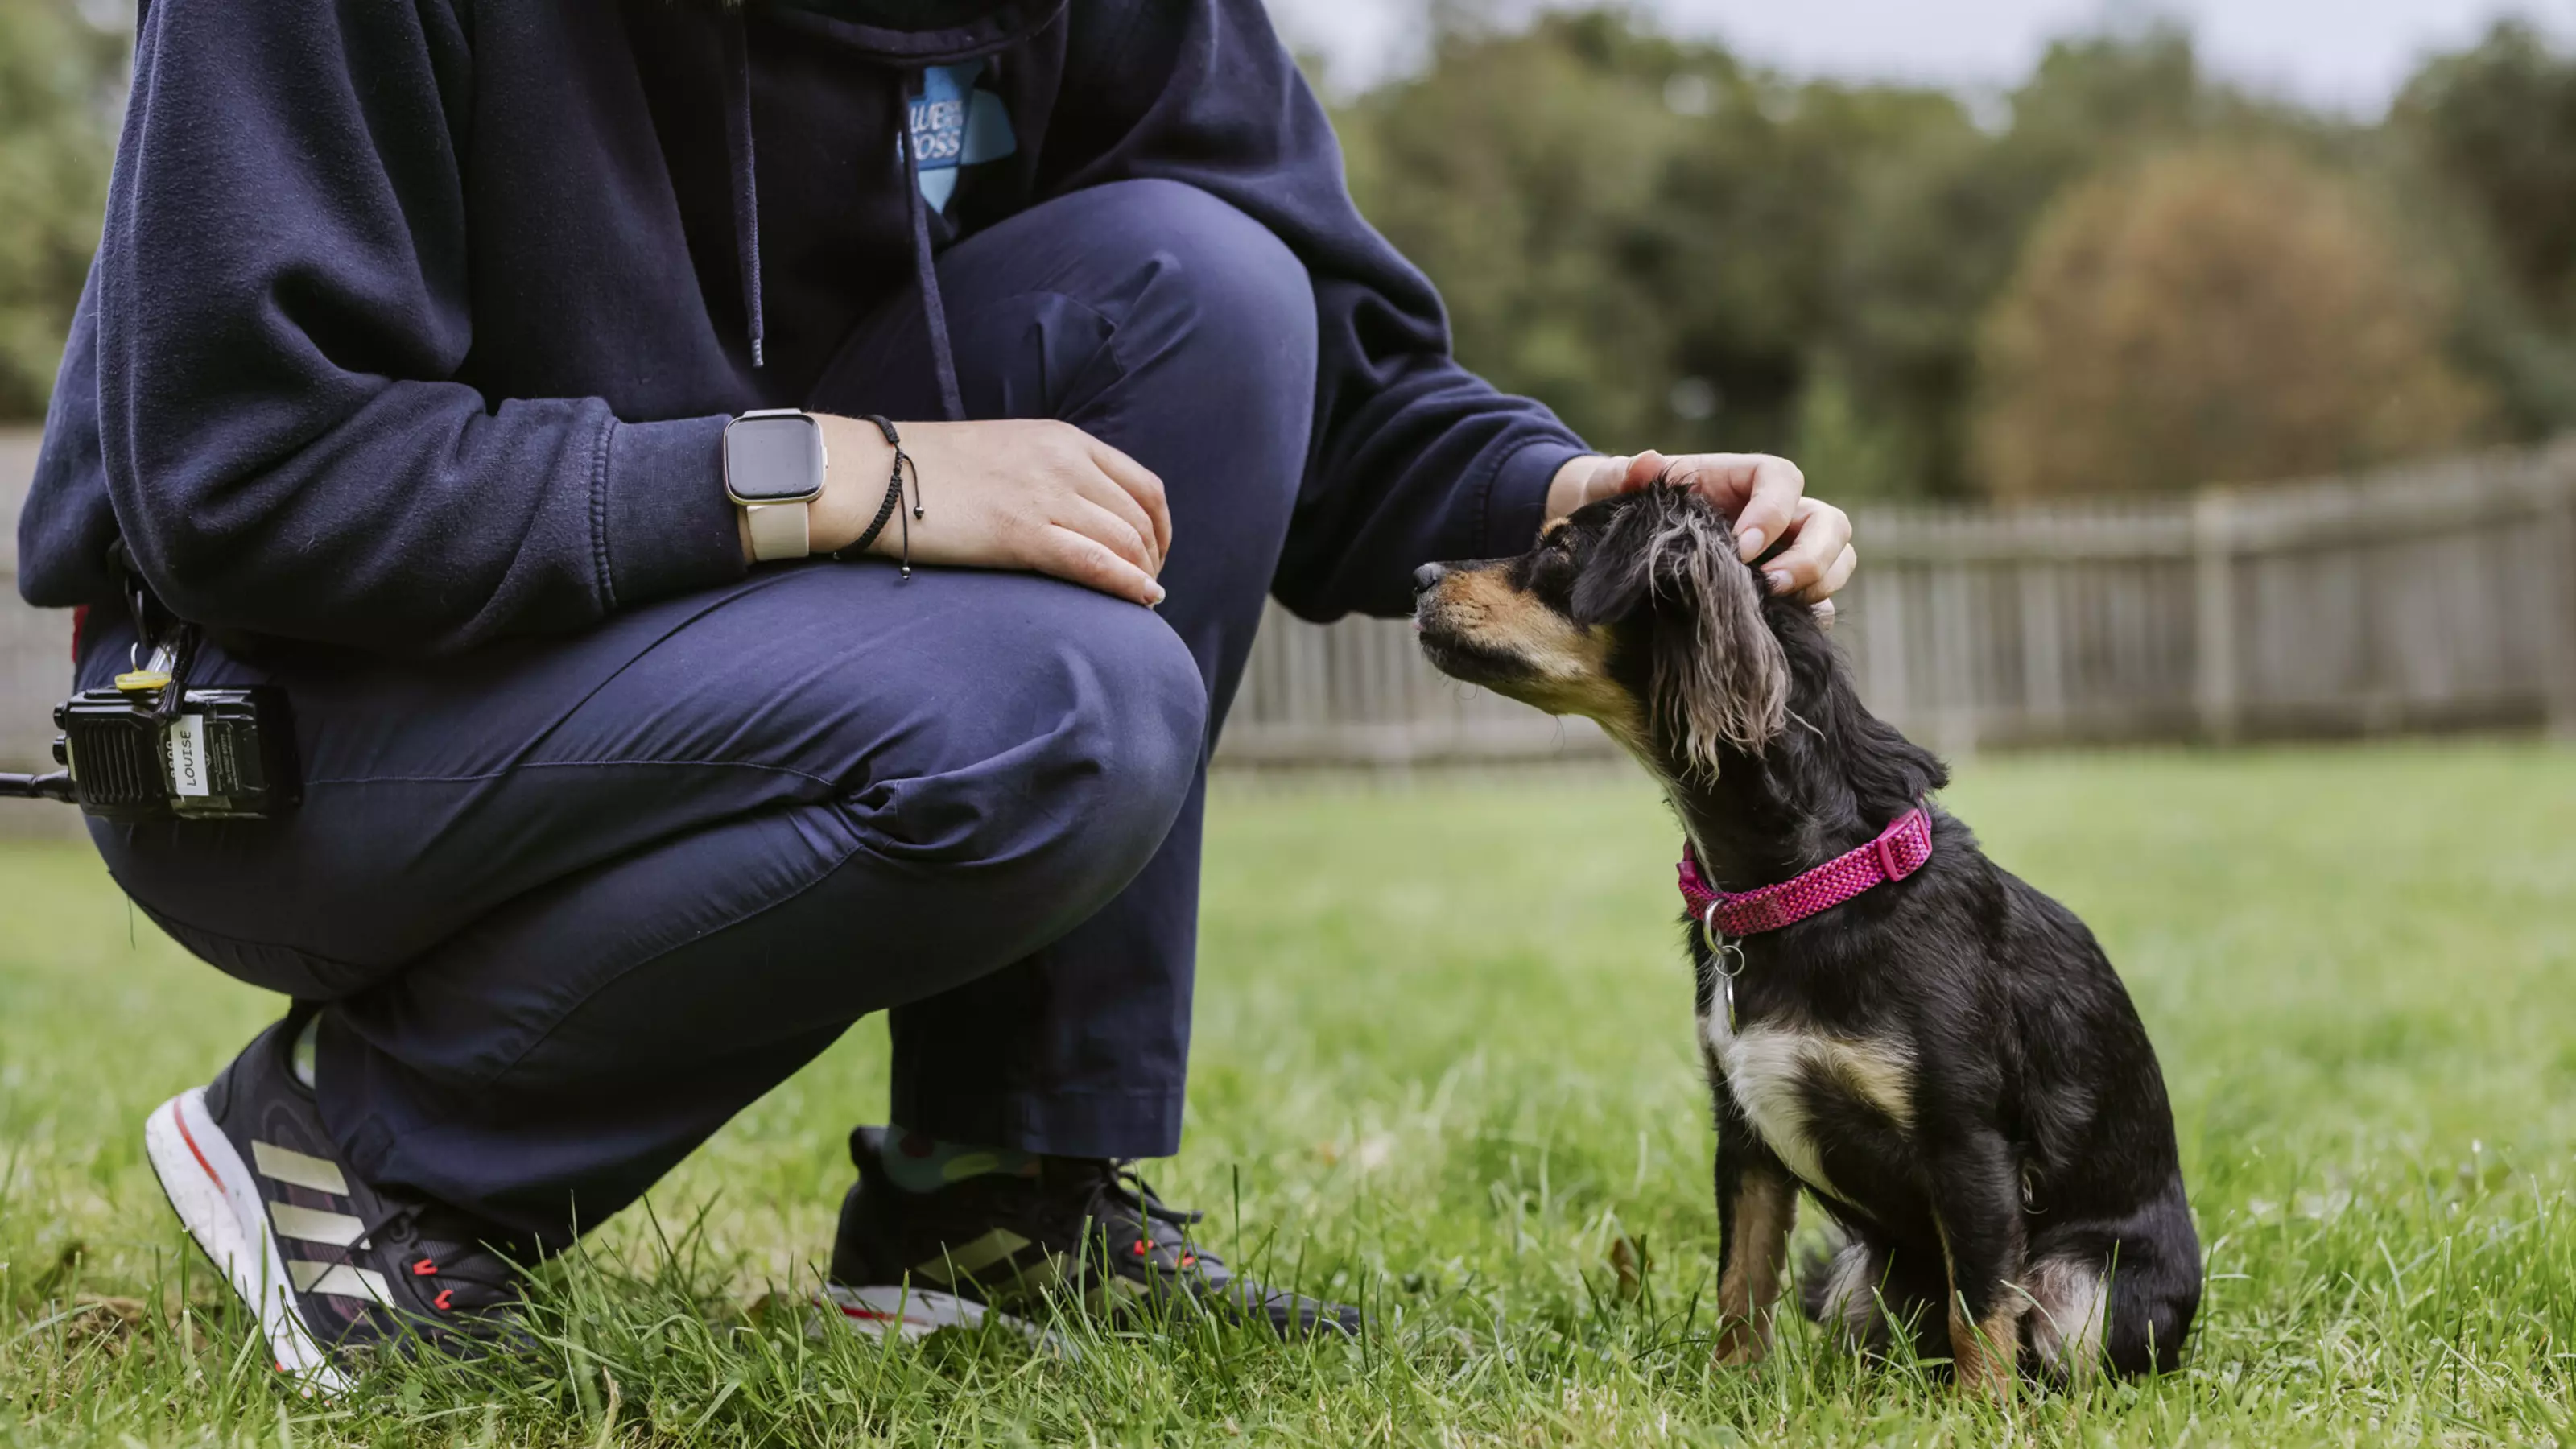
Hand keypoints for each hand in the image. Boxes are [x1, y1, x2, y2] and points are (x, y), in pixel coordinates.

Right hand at [796, 417, 1171, 605]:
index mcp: (1063, 439)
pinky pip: (1098, 564)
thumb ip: (1051, 472)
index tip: (1152, 556)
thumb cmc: (930, 471)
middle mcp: (1064, 462)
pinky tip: (1143, 603)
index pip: (1143, 485)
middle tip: (1146, 588)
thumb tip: (1082, 514)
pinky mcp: (1023, 533)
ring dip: (1143, 576)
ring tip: (1139, 602)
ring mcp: (1046, 496)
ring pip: (1126, 542)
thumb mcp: (1008, 452)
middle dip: (1154, 558)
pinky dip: (1129, 586)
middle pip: (1141, 517)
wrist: (874, 474)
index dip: (1159, 527)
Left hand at [1547, 449, 1855, 613]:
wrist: (1626, 544)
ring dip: (1819, 584)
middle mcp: (1778, 514)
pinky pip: (1822, 602)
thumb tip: (1648, 463)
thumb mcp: (1614, 486)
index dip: (1774, 511)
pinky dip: (1813, 615)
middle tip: (1769, 585)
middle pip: (1829, 523)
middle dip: (1812, 556)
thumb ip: (1622, 473)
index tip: (1742, 546)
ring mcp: (1788, 552)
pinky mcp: (1786, 590)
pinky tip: (1777, 629)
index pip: (1783, 479)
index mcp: (1744, 479)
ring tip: (1774, 606)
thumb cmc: (1627, 507)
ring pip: (1838, 560)